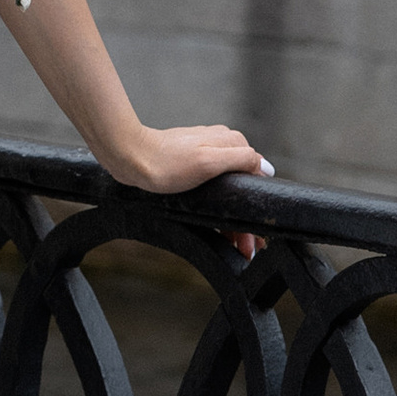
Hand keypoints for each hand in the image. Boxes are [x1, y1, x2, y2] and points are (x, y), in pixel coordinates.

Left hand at [107, 121, 273, 255]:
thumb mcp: (208, 160)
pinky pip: (212, 196)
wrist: (130, 159)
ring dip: (234, 223)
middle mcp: (221, 150)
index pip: (255, 180)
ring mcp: (206, 159)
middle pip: (242, 192)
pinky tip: (221, 234)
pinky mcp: (191, 170)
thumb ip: (240, 159)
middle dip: (246, 223)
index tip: (260, 236)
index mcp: (231, 145)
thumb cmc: (166, 162)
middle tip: (250, 250)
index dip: (257, 210)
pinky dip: (217, 215)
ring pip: (227, 196)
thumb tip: (266, 167)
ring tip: (239, 249)